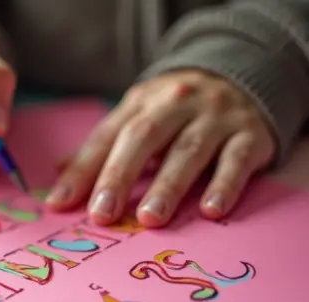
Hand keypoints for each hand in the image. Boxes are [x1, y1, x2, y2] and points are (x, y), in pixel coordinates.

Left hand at [45, 70, 275, 226]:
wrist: (248, 75)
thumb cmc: (180, 112)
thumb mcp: (140, 117)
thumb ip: (104, 149)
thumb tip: (57, 181)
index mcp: (141, 103)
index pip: (105, 137)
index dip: (82, 171)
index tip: (60, 204)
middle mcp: (176, 104)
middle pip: (143, 138)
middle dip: (119, 176)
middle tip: (102, 214)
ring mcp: (215, 118)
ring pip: (189, 151)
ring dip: (168, 186)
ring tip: (149, 219)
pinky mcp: (251, 135)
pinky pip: (237, 160)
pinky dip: (224, 185)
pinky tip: (211, 210)